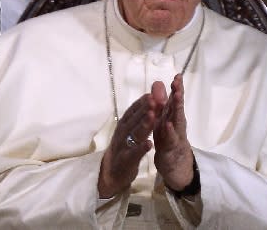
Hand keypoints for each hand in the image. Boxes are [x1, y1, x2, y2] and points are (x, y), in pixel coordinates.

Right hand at [97, 83, 163, 197]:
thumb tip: (150, 95)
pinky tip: (149, 144)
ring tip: (152, 116)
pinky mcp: (126, 161)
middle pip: (134, 120)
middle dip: (144, 109)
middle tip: (154, 100)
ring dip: (143, 125)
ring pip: (134, 134)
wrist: (112, 173)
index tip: (152, 93)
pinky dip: (141, 149)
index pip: (133, 110)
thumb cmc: (125, 146)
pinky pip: (134, 154)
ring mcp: (123, 146)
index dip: (142, 102)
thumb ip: (140, 114)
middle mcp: (122, 133)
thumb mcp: (131, 129)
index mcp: (124, 124)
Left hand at [153, 74, 195, 192]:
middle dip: (178, 94)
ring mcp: (176, 139)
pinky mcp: (171, 151)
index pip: (175, 101)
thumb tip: (159, 85)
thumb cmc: (170, 142)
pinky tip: (167, 125)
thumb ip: (164, 106)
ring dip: (176, 110)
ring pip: (177, 123)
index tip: (177, 75)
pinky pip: (170, 141)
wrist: (177, 169)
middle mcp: (177, 126)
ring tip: (175, 97)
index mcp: (173, 118)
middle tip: (177, 81)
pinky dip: (169, 132)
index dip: (176, 88)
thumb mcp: (166, 123)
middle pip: (178, 109)